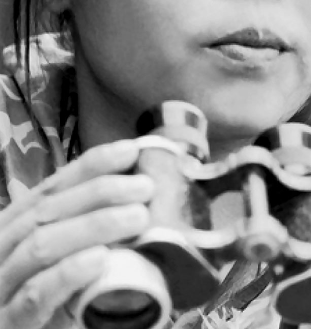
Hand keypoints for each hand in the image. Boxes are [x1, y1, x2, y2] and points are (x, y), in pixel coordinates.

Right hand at [0, 139, 152, 327]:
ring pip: (42, 245)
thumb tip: (136, 198)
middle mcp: (4, 249)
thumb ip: (87, 228)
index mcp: (16, 227)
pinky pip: (36, 294)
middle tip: (145, 187)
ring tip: (137, 218)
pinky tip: (100, 259)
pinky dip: (68, 272)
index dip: (91, 165)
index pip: (53, 186)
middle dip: (100, 191)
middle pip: (49, 210)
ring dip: (94, 225)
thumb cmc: (49, 299)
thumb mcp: (64, 255)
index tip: (130, 151)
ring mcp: (3, 285)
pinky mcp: (11, 323)